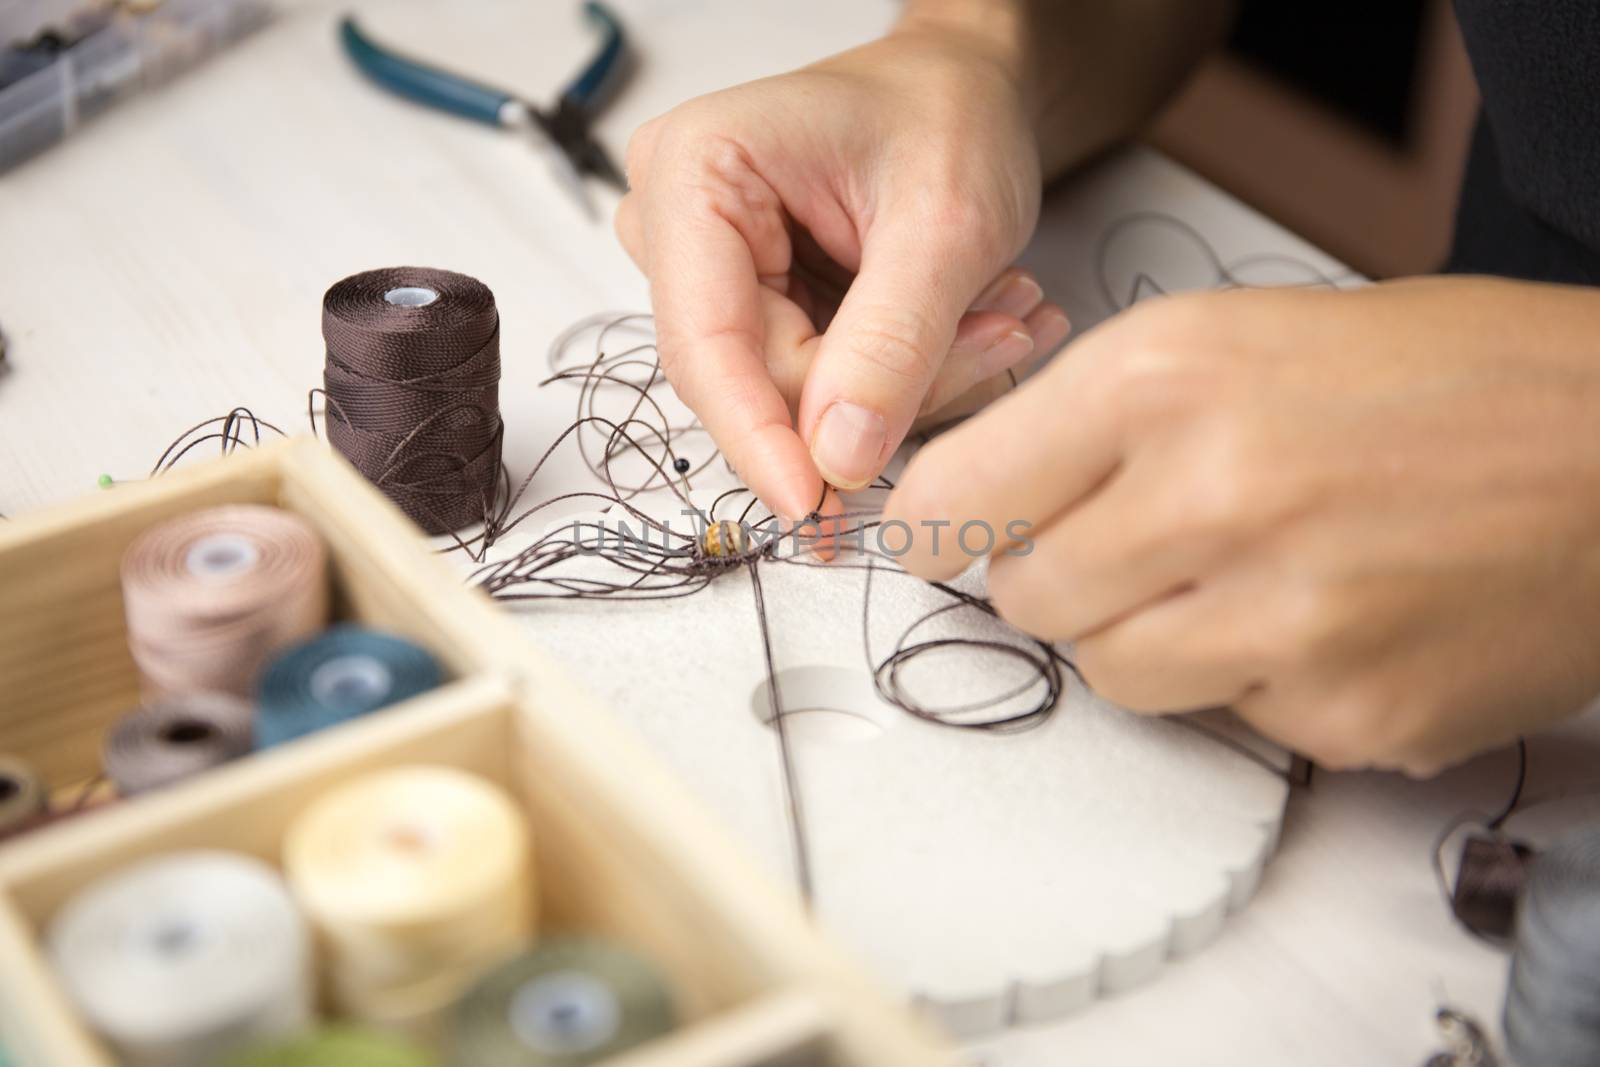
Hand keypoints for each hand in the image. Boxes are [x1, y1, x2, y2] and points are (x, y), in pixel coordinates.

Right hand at [615, 19, 1067, 519]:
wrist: (962, 87)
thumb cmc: (948, 112)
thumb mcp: (946, 221)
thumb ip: (893, 343)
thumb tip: (838, 460)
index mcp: (696, 171)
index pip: (705, 342)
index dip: (759, 436)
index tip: (814, 508)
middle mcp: (680, 222)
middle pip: (752, 377)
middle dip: (874, 393)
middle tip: (996, 340)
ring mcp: (712, 268)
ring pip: (791, 394)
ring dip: (902, 383)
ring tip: (995, 313)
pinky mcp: (753, 303)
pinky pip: (814, 386)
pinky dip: (897, 377)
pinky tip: (964, 324)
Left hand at [885, 278, 1599, 773]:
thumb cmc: (1457, 378)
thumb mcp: (1252, 334)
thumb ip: (1106, 413)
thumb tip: (990, 490)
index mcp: (1169, 377)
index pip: (960, 489)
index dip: (936, 522)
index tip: (936, 538)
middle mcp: (1210, 496)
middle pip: (1025, 596)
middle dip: (1055, 575)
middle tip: (1128, 541)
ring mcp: (1282, 621)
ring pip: (1111, 673)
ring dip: (1147, 633)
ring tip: (1245, 572)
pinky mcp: (1348, 714)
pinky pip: (1230, 719)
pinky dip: (1258, 678)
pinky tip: (1334, 615)